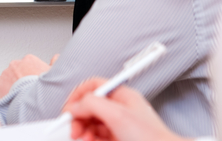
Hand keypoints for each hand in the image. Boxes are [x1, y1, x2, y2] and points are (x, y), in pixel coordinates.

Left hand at [0, 54, 53, 98]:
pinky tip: (14, 97)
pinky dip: (6, 90)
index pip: (30, 65)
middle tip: (28, 89)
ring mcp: (6, 72)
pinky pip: (2, 86)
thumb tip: (56, 58)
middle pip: (19, 70)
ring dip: (14, 84)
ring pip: (10, 78)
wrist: (32, 101)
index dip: (33, 74)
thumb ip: (55, 63)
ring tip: (21, 95)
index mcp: (29, 59)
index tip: (34, 81)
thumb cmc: (43, 88)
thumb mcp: (54, 74)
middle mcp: (16, 63)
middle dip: (22, 78)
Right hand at [63, 78, 186, 140]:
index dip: (78, 95)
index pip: (94, 86)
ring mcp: (120, 127)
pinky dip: (89, 139)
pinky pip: (97, 137)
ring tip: (81, 137)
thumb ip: (92, 104)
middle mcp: (121, 109)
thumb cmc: (153, 138)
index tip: (68, 108)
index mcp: (123, 96)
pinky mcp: (118, 140)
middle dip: (78, 117)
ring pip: (92, 124)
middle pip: (90, 107)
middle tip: (72, 128)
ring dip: (83, 130)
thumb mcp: (118, 115)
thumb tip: (75, 106)